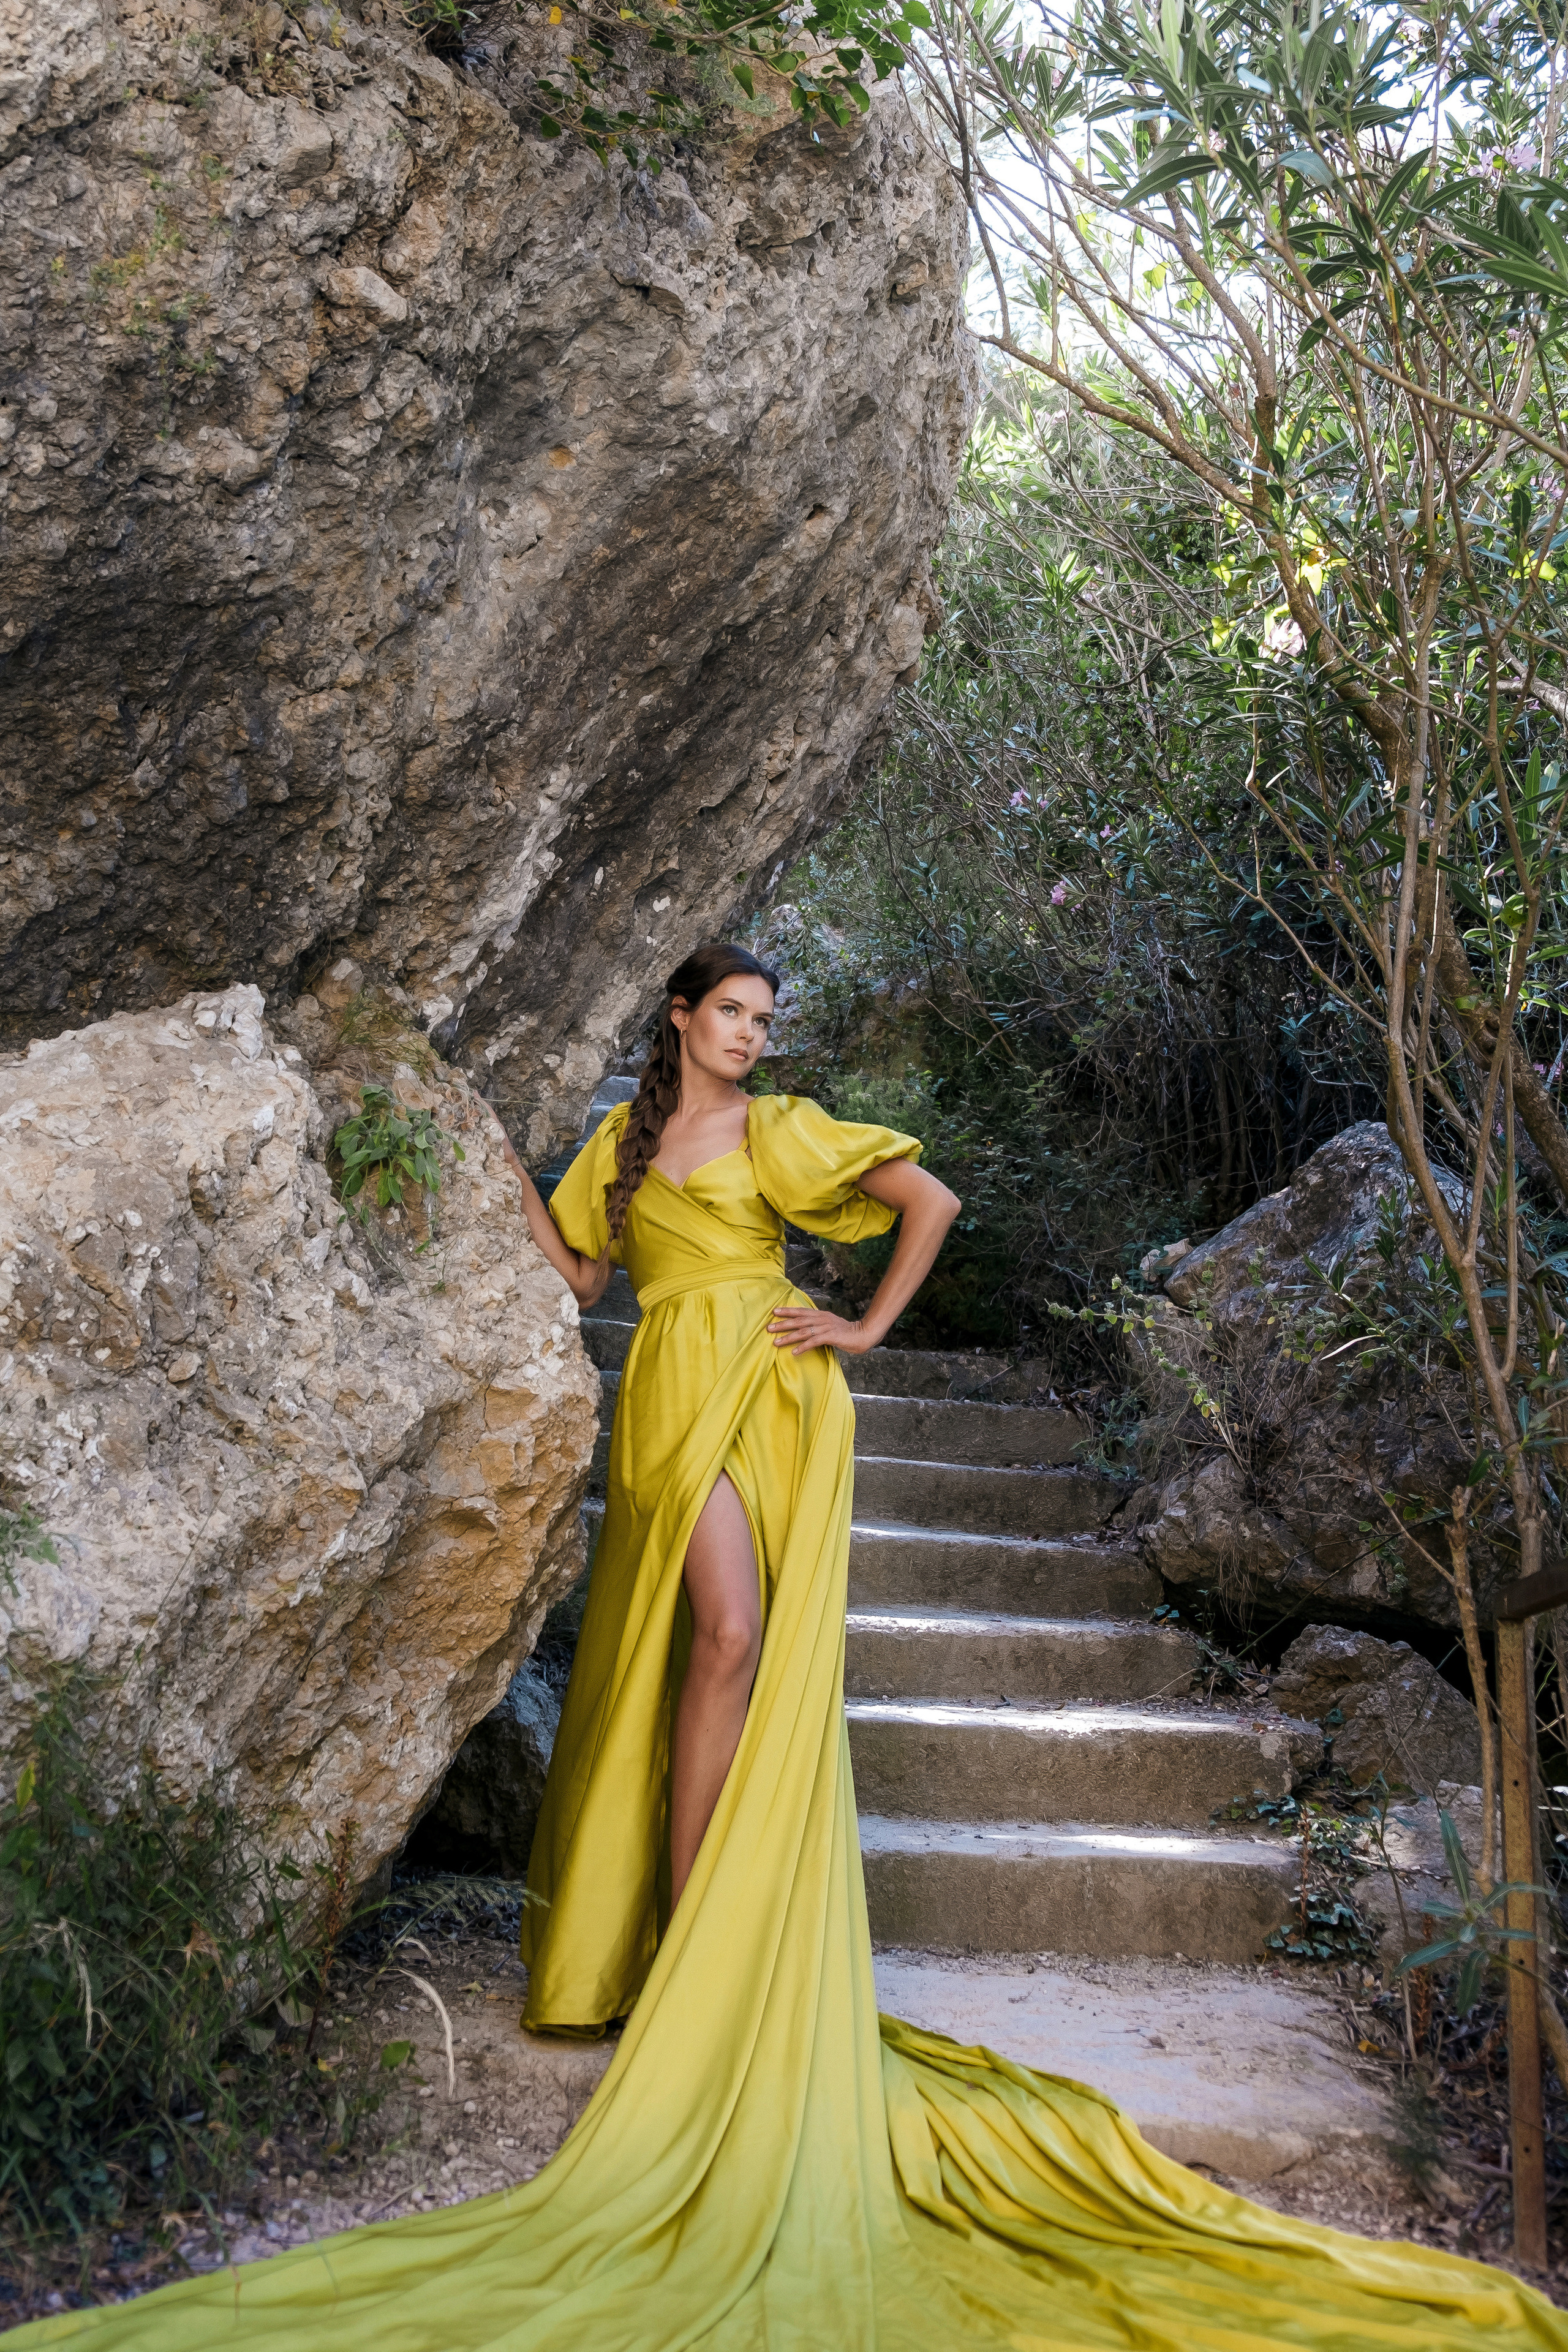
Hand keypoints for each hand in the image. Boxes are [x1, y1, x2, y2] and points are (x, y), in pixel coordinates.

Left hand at [767, 1305, 881, 1356]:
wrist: (863, 1334)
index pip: (801, 1311)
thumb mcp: (830, 1325)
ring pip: (803, 1331)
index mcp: (821, 1315)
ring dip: (788, 1337)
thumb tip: (806, 1329)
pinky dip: (803, 1347)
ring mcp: (826, 1327)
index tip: (774, 1311)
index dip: (787, 1311)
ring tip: (776, 1342)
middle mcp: (822, 1319)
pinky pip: (814, 1342)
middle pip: (799, 1320)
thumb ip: (819, 1325)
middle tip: (769, 1327)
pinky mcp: (831, 1337)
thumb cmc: (846, 1332)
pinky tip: (794, 1352)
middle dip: (783, 1324)